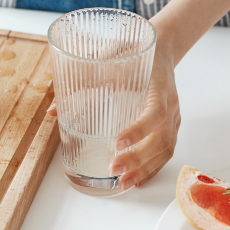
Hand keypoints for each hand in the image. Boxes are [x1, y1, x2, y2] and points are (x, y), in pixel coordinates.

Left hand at [45, 17, 181, 190]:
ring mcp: (174, 117)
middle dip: (138, 158)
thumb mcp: (109, 59)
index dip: (138, 130)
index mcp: (159, 86)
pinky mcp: (172, 126)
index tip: (117, 143)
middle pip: (161, 138)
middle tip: (114, 169)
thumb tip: (54, 111)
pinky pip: (166, 151)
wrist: (162, 47)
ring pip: (165, 149)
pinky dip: (153, 168)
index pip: (155, 112)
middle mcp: (171, 104)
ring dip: (145, 169)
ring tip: (124, 183)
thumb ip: (83, 82)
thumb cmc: (135, 51)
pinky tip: (138, 180)